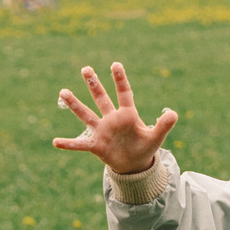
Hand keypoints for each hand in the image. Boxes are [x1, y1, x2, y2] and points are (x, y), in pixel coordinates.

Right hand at [53, 62, 178, 174]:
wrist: (134, 164)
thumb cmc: (144, 147)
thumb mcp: (156, 137)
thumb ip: (163, 125)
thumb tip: (174, 113)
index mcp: (127, 115)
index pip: (124, 93)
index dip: (120, 80)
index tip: (116, 64)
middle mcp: (112, 119)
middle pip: (101, 98)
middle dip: (94, 84)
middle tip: (86, 69)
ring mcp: (102, 131)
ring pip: (86, 114)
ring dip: (75, 104)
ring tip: (63, 91)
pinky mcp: (96, 145)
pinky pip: (79, 144)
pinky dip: (68, 144)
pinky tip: (55, 142)